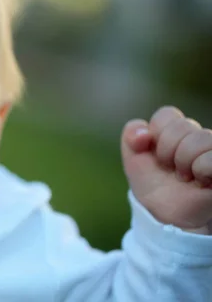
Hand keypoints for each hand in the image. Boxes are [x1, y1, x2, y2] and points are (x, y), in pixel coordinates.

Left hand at [122, 106, 211, 234]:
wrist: (166, 218)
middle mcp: (199, 138)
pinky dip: (201, 169)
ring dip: (184, 162)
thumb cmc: (153, 187)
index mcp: (177, 132)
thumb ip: (132, 137)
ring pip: (201, 138)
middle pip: (184, 125)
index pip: (168, 114)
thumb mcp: (134, 160)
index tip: (155, 155)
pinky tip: (200, 181)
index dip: (156, 134)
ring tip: (186, 177)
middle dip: (168, 151)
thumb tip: (142, 133)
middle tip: (171, 169)